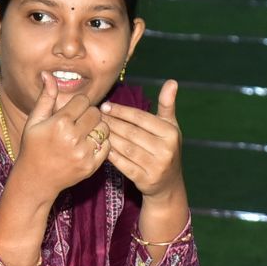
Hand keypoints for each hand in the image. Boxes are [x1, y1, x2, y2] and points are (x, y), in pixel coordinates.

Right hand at [13, 71, 109, 197]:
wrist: (35, 180)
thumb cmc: (32, 147)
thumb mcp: (35, 121)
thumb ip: (46, 97)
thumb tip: (48, 74)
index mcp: (59, 123)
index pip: (83, 101)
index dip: (78, 104)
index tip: (71, 111)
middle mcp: (73, 137)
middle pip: (96, 113)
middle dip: (89, 114)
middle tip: (78, 122)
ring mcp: (83, 153)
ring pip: (104, 129)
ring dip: (97, 128)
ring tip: (84, 133)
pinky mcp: (91, 166)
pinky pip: (107, 146)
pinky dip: (100, 144)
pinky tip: (87, 145)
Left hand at [100, 78, 183, 199]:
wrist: (168, 183)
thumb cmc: (165, 148)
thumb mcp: (170, 126)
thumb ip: (167, 104)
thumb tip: (172, 81)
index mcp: (171, 133)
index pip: (141, 118)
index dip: (121, 111)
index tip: (105, 105)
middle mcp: (166, 150)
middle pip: (131, 133)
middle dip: (111, 123)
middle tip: (95, 116)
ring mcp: (156, 167)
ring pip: (125, 148)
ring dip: (108, 137)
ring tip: (95, 129)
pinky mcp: (145, 180)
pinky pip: (123, 165)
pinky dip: (110, 155)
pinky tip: (100, 146)